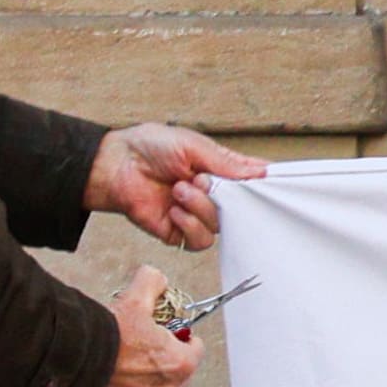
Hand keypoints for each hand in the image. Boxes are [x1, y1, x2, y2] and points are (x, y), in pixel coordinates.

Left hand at [87, 121, 263, 251]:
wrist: (116, 166)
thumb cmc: (149, 148)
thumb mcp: (193, 146)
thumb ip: (226, 163)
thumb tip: (260, 172)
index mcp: (218, 171)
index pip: (250, 181)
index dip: (262, 184)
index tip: (270, 182)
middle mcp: (210, 195)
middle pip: (240, 209)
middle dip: (225, 196)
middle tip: (204, 179)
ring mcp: (195, 215)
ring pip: (219, 226)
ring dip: (201, 208)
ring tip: (179, 190)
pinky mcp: (178, 232)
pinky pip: (199, 241)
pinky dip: (190, 225)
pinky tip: (175, 210)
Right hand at [88, 273, 204, 386]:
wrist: (74, 363)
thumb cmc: (108, 337)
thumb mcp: (134, 299)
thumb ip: (153, 282)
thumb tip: (156, 278)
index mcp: (181, 364)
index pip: (195, 348)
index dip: (179, 338)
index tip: (165, 334)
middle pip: (177, 373)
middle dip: (163, 361)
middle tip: (141, 347)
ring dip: (146, 381)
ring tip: (124, 365)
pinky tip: (113, 382)